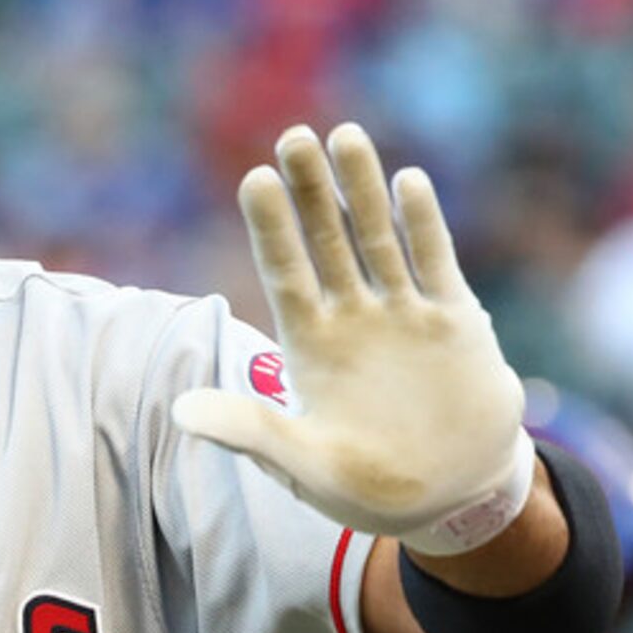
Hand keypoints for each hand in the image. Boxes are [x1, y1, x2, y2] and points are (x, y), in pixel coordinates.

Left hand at [176, 123, 533, 555]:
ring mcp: (404, 313)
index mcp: (310, 346)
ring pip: (379, 239)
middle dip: (311, 191)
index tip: (254, 179)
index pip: (285, 274)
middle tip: (293, 135)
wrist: (453, 497)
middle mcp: (353, 317)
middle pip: (328, 241)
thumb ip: (250, 432)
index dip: (271, 228)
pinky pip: (435, 262)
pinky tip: (407, 181)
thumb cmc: (369, 486)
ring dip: (363, 189)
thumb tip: (179, 413)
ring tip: (345, 135)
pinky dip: (423, 224)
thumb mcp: (304, 466)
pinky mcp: (454, 320)